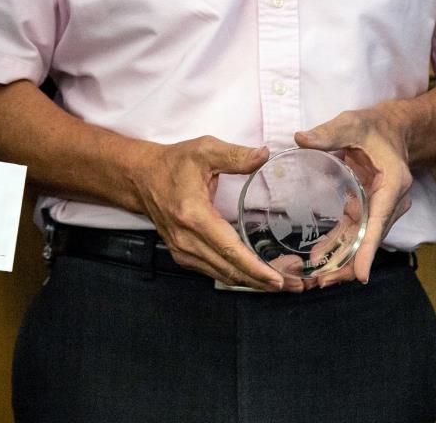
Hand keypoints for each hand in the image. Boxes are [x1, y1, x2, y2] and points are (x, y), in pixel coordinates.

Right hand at [124, 135, 291, 290]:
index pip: (228, 250)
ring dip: (252, 282)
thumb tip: (264, 155)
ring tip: (283, 282)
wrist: (141, 178)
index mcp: (194, 215)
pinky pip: (214, 271)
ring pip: (222, 275)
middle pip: (229, 269)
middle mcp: (187, 240)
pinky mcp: (183, 255)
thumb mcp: (204, 150)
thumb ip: (235, 155)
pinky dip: (237, 276)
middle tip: (293, 285)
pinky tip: (257, 275)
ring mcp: (183, 251)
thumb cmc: (174, 163)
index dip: (254, 268)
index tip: (277, 279)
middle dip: (262, 281)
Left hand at [295, 104, 414, 285]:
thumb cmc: (373, 127)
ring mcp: (383, 208)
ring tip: (320, 279)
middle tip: (324, 281)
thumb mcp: (351, 124)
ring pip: (365, 240)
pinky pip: (358, 232)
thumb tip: (300, 139)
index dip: (368, 248)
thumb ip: (328, 133)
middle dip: (351, 263)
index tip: (361, 275)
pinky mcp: (372, 209)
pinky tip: (321, 258)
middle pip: (372, 238)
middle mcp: (392, 201)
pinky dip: (342, 246)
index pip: (379, 219)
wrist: (393, 129)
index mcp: (392, 182)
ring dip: (345, 260)